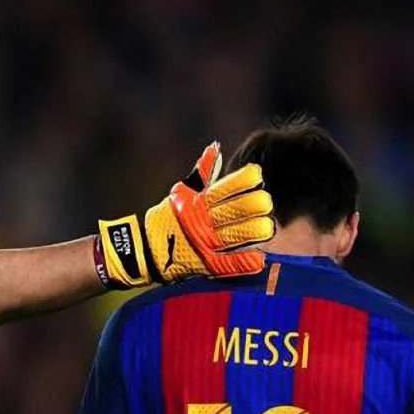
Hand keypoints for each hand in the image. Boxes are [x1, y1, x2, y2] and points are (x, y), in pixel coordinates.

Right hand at [97, 142, 273, 286]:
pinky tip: (259, 255)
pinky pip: (233, 263)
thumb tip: (215, 148)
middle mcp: (202, 221)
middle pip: (236, 210)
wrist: (146, 252)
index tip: (257, 176)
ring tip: (267, 227)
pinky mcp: (208, 266)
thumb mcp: (182, 192)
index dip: (244, 180)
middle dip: (255, 204)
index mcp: (197, 202)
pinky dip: (248, 260)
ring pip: (239, 235)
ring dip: (256, 230)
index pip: (224, 187)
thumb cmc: (169, 218)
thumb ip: (202, 173)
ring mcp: (205, 244)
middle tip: (265, 202)